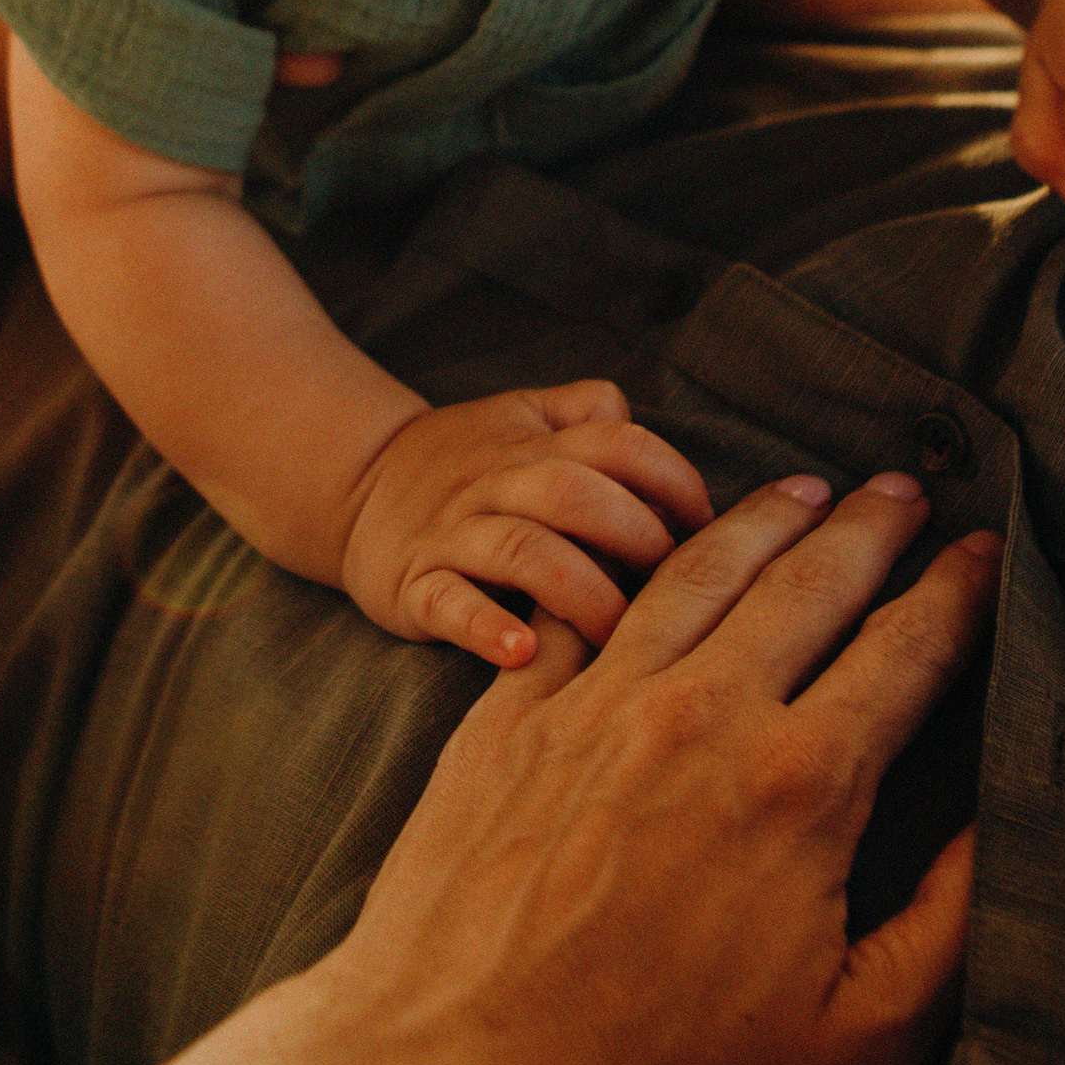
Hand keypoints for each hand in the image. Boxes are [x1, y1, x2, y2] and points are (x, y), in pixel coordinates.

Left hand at [218, 467, 998, 1064]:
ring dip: (756, 521)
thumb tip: (1006, 828)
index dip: (959, 593)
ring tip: (800, 489)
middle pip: (804, 582)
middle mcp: (697, 715)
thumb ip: (947, 930)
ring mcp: (589, 708)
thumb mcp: (853, 1057)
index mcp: (799, 788)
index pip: (906, 652)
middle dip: (867, 528)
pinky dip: (628, 567)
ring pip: (692, 575)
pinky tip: (644, 558)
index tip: (991, 549)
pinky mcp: (502, 723)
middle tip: (906, 489)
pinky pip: (580, 611)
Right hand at [337, 382, 711, 665]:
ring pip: (522, 551)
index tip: (708, 532)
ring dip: (579, 591)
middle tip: (675, 595)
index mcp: (537, 443)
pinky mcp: (416, 584)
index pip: (620, 443)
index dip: (673, 481)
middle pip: (576, 494)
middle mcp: (499, 482)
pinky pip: (449, 603)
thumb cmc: (468, 461)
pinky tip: (522, 652)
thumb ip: (591, 412)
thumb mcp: (525, 415)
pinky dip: (485, 627)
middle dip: (635, 539)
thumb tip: (663, 438)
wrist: (356, 485)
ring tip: (616, 635)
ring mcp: (455, 533)